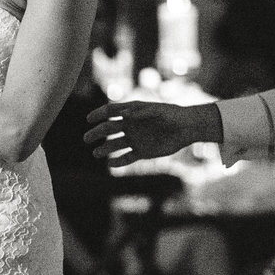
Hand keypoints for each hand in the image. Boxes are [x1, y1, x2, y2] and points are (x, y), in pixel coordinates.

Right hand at [84, 100, 202, 162]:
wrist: (187, 128)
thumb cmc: (173, 115)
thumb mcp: (158, 110)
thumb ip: (141, 112)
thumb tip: (123, 114)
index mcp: (132, 112)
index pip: (110, 111)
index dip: (98, 114)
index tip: (89, 119)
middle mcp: (130, 125)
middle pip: (108, 129)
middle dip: (96, 133)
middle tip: (86, 139)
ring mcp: (135, 139)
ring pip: (115, 145)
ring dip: (104, 148)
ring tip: (96, 153)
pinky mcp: (142, 152)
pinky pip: (127, 157)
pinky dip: (118, 161)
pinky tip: (110, 163)